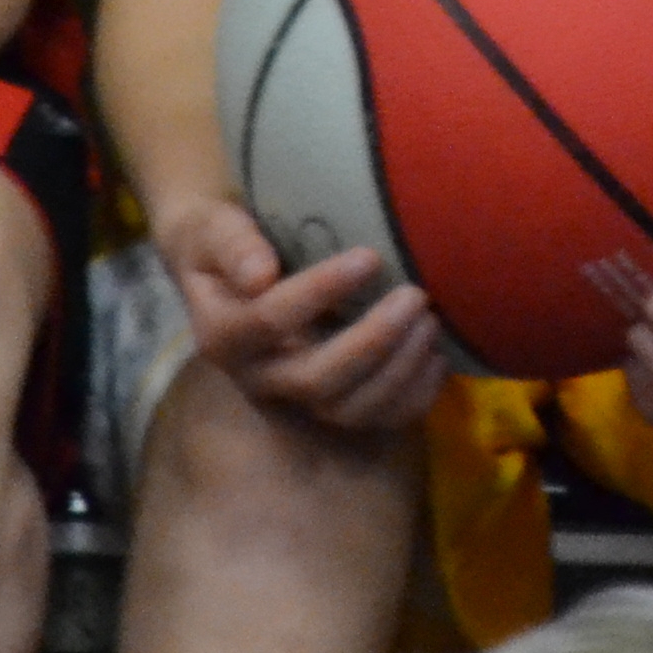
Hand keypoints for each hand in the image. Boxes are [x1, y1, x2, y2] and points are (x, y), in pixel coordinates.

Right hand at [156, 194, 445, 438]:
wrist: (233, 270)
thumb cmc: (223, 241)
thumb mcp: (213, 230)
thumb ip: (232, 246)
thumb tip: (259, 274)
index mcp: (226, 335)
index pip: (270, 321)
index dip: (320, 292)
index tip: (370, 256)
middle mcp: (261, 377)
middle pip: (316, 381)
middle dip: (372, 342)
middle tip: (416, 296)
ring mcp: (298, 397)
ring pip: (349, 409)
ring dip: (398, 372)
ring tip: (432, 321)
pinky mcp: (333, 402)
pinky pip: (376, 421)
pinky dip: (412, 398)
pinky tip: (439, 359)